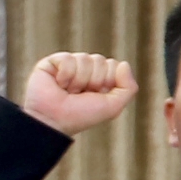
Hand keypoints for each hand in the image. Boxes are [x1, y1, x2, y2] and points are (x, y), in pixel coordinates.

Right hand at [22, 52, 137, 135]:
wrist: (53, 121)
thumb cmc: (80, 116)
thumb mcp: (112, 107)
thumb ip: (128, 87)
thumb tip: (123, 64)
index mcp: (100, 79)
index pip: (113, 65)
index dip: (107, 80)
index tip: (95, 96)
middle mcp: (85, 70)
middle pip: (100, 60)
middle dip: (93, 80)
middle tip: (79, 95)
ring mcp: (68, 65)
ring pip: (84, 58)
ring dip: (78, 80)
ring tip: (67, 91)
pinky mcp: (52, 62)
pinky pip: (67, 58)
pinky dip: (65, 75)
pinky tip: (58, 84)